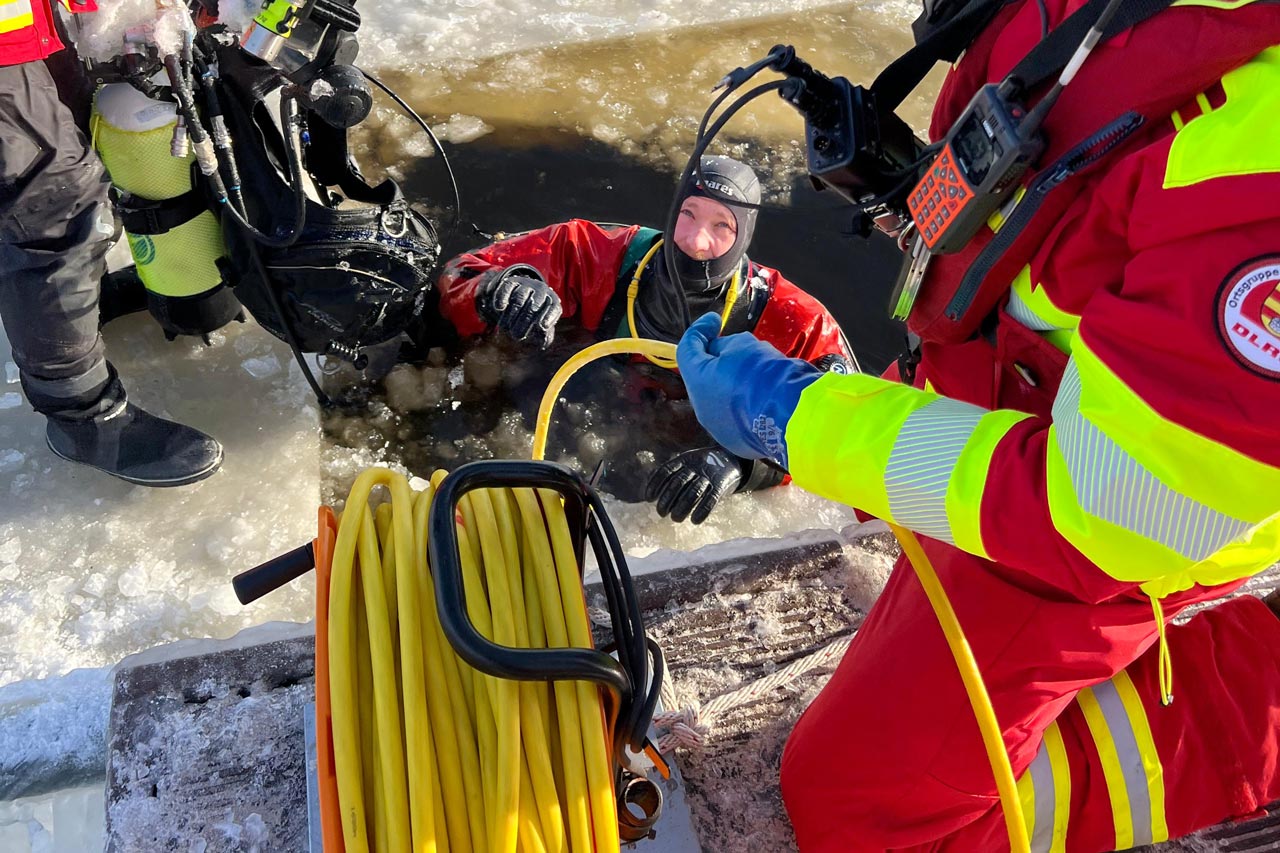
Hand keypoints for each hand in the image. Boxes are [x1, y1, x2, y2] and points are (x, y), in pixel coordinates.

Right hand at [475, 265, 561, 346]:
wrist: (521, 299)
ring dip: (513, 314)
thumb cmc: (534, 319)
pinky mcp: (512, 282)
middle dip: (525, 322)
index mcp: (552, 301)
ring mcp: (526, 285)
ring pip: (520, 297)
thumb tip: (541, 338)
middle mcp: (541, 291)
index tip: (542, 326)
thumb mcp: (542, 329)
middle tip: (516, 336)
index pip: (554, 308)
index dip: (549, 316)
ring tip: (505, 328)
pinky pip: (507, 288)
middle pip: (534, 305)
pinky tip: (500, 309)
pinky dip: (503, 298)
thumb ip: (544, 336)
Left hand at [645, 446, 747, 523]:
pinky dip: (702, 511)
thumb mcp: (686, 462)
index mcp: (684, 459)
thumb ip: (670, 472)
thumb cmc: (700, 466)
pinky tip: (694, 521)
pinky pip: (711, 500)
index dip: (655, 485)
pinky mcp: (720, 486)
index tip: (649, 499)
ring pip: (693, 493)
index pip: (665, 471)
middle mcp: (695, 466)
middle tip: (661, 513)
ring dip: (682, 508)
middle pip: (678, 483)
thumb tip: (649, 486)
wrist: (730, 459)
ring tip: (675, 519)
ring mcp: (708, 476)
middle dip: (667, 500)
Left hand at [676, 312, 821, 467]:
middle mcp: (702, 409)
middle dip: (716, 360)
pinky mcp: (738, 442)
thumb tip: (722, 350)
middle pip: (703, 377)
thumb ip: (725, 345)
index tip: (714, 321)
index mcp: (698, 382)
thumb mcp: (743, 345)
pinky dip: (744, 404)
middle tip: (736, 347)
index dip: (700, 331)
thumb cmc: (765, 376)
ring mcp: (719, 429)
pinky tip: (761, 396)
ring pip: (719, 399)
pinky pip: (736, 417)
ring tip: (754, 374)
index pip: (687, 350)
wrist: (793, 414)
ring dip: (730, 384)